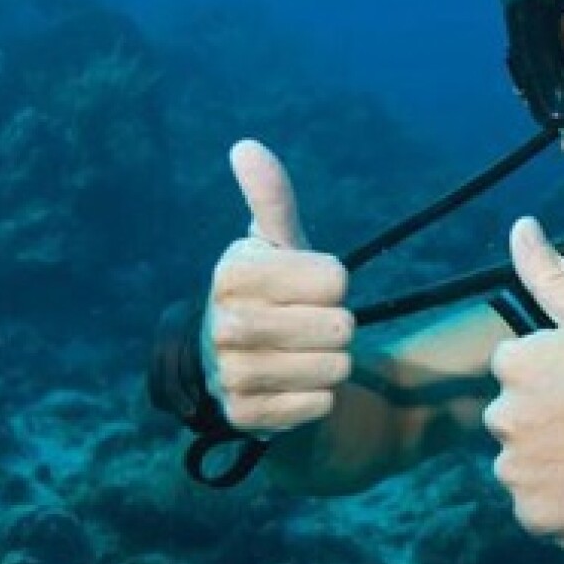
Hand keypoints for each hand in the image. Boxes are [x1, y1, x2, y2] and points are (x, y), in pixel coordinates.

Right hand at [202, 140, 354, 435]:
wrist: (244, 365)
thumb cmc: (272, 293)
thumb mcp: (276, 244)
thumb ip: (271, 199)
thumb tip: (245, 147)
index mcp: (232, 273)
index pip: (335, 279)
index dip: (334, 284)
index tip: (311, 287)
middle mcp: (223, 324)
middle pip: (340, 326)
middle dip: (339, 326)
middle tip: (312, 325)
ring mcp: (229, 374)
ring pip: (334, 369)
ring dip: (333, 364)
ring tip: (305, 354)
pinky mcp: (243, 416)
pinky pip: (318, 405)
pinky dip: (319, 398)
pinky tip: (295, 386)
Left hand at [484, 217, 563, 545]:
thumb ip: (551, 273)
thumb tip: (519, 227)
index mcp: (513, 363)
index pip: (519, 375)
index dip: (559, 382)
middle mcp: (502, 417)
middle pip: (517, 423)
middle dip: (549, 424)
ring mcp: (518, 472)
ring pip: (526, 469)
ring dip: (553, 468)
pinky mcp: (538, 517)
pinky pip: (540, 514)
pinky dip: (563, 509)